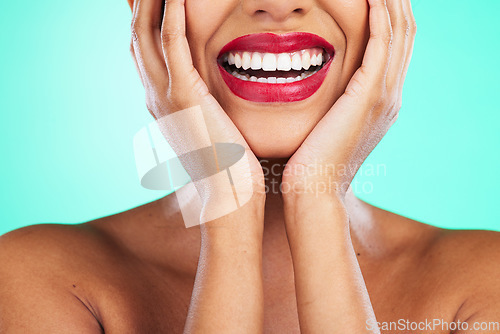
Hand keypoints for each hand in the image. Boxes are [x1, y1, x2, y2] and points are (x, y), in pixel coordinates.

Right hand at [129, 0, 264, 226]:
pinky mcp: (183, 97)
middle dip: (141, 1)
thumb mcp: (211, 130)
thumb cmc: (229, 168)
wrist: (229, 199)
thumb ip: (205, 109)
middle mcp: (155, 94)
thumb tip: (214, 100)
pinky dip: (173, 14)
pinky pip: (172, 43)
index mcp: (162, 100)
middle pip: (138, 33)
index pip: (147, 48)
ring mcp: (164, 95)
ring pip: (146, 32)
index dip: (148, 17)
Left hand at [283, 0, 415, 201]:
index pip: (394, 47)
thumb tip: (317, 94)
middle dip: (395, 2)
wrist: (313, 192)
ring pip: (399, 33)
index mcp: (381, 103)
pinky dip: (379, 16)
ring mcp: (384, 96)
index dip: (389, 16)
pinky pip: (382, 44)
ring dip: (390, 2)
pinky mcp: (369, 96)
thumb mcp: (326, 128)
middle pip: (404, 34)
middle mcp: (390, 96)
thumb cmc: (309, 164)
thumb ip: (331, 106)